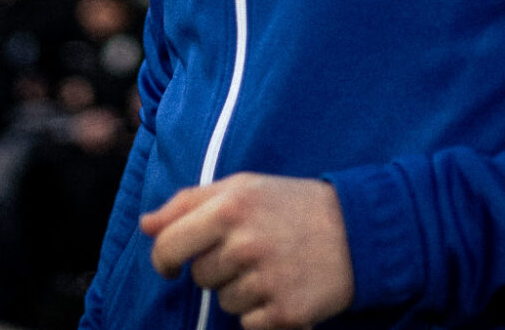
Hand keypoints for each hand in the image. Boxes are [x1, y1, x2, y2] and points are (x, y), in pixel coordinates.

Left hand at [141, 172, 353, 329]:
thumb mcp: (242, 188)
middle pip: (200, 277)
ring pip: (224, 302)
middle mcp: (245, 244)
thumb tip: (146, 225)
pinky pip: (249, 325)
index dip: (163, 259)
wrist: (359, 230)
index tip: (170, 265)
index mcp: (229, 207)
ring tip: (273, 266)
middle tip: (250, 251)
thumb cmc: (291, 205)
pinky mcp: (286, 313)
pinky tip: (285, 287)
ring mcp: (266, 281)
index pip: (169, 246)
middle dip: (217, 269)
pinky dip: (263, 314)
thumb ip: (188, 202)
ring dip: (242, 291)